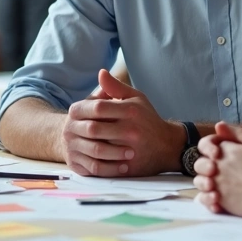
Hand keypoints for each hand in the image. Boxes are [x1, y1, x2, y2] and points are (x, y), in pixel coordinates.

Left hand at [62, 69, 182, 176]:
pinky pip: (104, 166)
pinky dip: (93, 161)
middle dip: (81, 129)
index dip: (83, 109)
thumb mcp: (136, 98)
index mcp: (131, 111)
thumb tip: (100, 72)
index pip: (98, 107)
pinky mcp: (129, 167)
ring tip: (79, 141)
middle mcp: (131, 130)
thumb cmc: (148, 119)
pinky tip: (88, 156)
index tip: (73, 113)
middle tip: (73, 128)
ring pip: (97, 148)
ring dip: (84, 145)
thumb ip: (116, 87)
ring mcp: (130, 150)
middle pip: (95, 129)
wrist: (168, 147)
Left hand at [194, 122, 241, 218]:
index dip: (209, 147)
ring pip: (199, 182)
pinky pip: (205, 200)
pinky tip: (217, 200)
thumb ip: (236, 133)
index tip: (218, 152)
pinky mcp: (220, 202)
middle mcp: (216, 167)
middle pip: (199, 164)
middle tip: (218, 170)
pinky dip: (207, 199)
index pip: (204, 144)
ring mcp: (217, 185)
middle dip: (205, 166)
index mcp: (223, 151)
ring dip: (205, 183)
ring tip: (218, 186)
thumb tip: (219, 125)